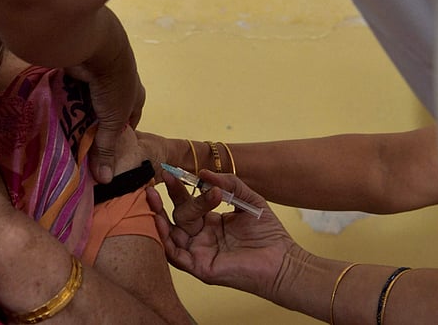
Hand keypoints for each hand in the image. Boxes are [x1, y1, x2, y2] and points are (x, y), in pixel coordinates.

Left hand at [65, 8, 144, 182]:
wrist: (96, 47)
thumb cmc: (114, 85)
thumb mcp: (113, 121)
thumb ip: (107, 149)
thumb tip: (105, 181)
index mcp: (136, 94)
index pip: (132, 119)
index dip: (121, 134)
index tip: (108, 148)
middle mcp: (120, 82)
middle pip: (109, 107)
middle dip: (97, 121)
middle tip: (83, 139)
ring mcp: (99, 73)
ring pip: (90, 96)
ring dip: (81, 107)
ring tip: (67, 126)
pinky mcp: (81, 67)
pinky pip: (74, 86)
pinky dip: (67, 95)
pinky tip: (57, 106)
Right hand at [146, 170, 295, 299]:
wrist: (283, 261)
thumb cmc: (269, 234)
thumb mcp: (249, 200)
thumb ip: (230, 183)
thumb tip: (204, 172)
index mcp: (210, 223)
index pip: (189, 203)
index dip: (182, 187)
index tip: (177, 171)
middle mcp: (200, 238)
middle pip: (179, 214)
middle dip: (173, 195)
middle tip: (167, 176)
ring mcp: (198, 252)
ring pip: (171, 233)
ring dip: (160, 214)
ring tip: (154, 195)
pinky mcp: (199, 267)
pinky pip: (174, 255)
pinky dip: (164, 239)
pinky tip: (161, 222)